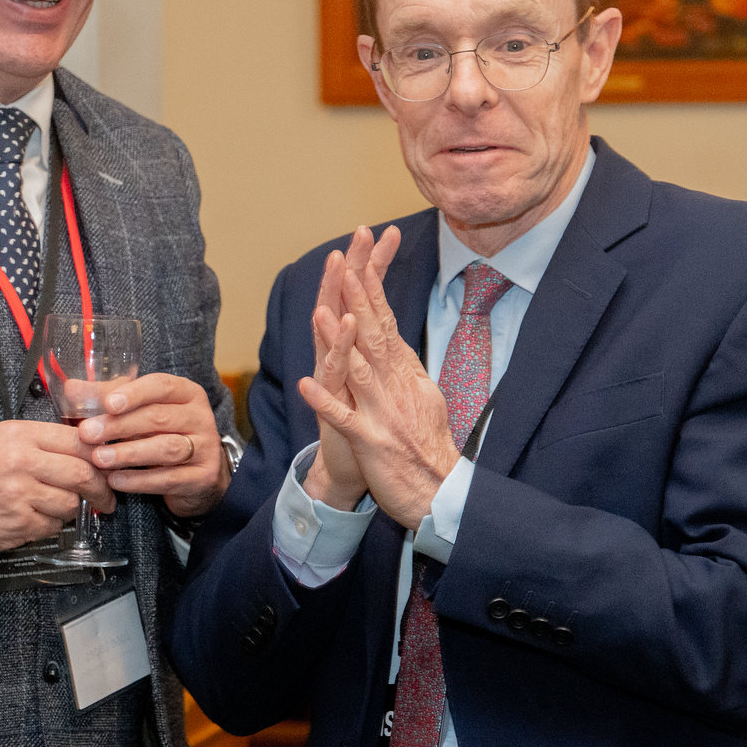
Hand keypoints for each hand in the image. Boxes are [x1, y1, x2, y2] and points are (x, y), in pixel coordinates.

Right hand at [0, 421, 110, 556]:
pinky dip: (49, 526)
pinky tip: (33, 520)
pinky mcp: (17, 526)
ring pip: (70, 503)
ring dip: (71, 509)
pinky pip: (51, 527)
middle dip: (101, 488)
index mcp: (17, 435)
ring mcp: (21, 496)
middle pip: (83, 472)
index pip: (77, 440)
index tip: (106, 464)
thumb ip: (33, 443)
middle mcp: (22, 462)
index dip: (99, 454)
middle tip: (106, 496)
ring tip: (55, 507)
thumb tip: (77, 450)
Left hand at [80, 372, 228, 518]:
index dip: (134, 393)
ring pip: (166, 448)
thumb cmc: (161, 434)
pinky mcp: (202, 477)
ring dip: (128, 453)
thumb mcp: (139, 411)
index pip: (161, 386)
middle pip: (159, 417)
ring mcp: (205, 448)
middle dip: (120, 426)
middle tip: (88, 433)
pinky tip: (115, 481)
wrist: (198, 475)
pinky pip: (169, 478)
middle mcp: (200, 417)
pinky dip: (139, 480)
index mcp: (186, 393)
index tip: (108, 404)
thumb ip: (107, 398)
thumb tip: (71, 389)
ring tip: (99, 459)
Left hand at [298, 233, 456, 528]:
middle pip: (373, 333)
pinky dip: (325, 400)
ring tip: (322, 311)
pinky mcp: (371, 442)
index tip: (360, 253)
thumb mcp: (422, 397)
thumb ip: (404, 368)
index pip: (385, 321)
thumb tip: (393, 341)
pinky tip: (305, 383)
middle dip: (358, 295)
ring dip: (339, 341)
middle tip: (346, 259)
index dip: (371, 286)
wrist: (441, 494)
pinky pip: (344, 419)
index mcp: (404, 373)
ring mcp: (383, 412)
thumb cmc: (427, 446)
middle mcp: (395, 385)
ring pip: (358, 370)